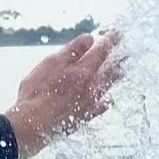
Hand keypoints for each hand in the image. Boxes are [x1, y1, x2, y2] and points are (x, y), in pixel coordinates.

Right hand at [3, 30, 121, 158]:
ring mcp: (89, 103)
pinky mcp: (83, 117)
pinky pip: (100, 108)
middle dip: (118, 59)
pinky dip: (105, 101)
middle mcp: (91, 87)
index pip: (102, 52)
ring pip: (107, 87)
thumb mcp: (51, 64)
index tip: (118, 33)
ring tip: (121, 71)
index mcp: (83, 71)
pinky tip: (105, 101)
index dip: (111, 41)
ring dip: (115, 77)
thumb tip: (90, 38)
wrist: (33, 124)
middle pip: (110, 70)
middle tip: (125, 52)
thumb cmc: (37, 92)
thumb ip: (72, 51)